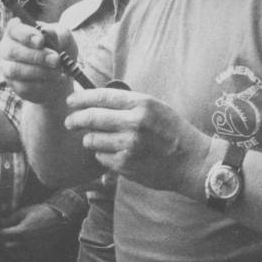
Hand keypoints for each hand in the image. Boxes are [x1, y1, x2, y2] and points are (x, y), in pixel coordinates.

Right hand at [0, 18, 75, 103]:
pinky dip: (42, 84)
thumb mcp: (62, 38)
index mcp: (17, 31)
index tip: (41, 40)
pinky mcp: (15, 85)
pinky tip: (56, 79)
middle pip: (12, 50)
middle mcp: (7, 48)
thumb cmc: (58, 49)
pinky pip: (23, 86)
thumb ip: (57, 34)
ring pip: (16, 70)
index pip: (14, 29)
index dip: (26, 34)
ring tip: (58, 71)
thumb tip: (48, 33)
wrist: (60, 73)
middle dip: (36, 56)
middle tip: (56, 59)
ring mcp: (8, 68)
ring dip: (39, 71)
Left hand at [0, 202, 69, 255]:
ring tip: (10, 240)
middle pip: (6, 247)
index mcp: (22, 231)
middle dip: (2, 240)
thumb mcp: (24, 212)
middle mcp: (26, 244)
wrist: (60, 219)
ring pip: (14, 254)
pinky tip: (20, 245)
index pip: (2, 235)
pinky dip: (19, 253)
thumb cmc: (41, 212)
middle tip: (2, 234)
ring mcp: (33, 250)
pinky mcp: (39, 254)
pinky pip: (24, 257)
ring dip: (10, 248)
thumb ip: (10, 219)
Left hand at [65, 88, 212, 194]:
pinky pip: (101, 157)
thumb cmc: (173, 131)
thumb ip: (128, 103)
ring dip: (90, 139)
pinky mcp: (126, 165)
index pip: (101, 96)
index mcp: (141, 104)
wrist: (192, 161)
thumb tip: (96, 100)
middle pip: (91, 118)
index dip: (81, 98)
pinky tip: (114, 153)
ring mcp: (129, 145)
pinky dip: (102, 155)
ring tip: (97, 139)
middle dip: (75, 120)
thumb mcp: (155, 107)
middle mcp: (134, 123)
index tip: (71, 102)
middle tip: (70, 123)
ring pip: (92, 140)